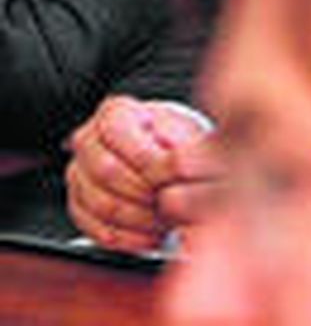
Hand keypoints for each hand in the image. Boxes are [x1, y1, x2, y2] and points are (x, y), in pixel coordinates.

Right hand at [65, 96, 219, 251]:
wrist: (174, 164)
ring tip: (169, 219)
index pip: (117, 132)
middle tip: (174, 199)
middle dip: (146, 190)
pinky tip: (154, 235)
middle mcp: (88, 141)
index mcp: (115, 113)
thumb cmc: (180, 144)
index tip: (176, 174)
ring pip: (102, 204)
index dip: (149, 157)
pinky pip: (98, 230)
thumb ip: (184, 143)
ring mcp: (79, 176)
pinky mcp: (80, 208)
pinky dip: (130, 238)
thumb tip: (181, 162)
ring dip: (141, 218)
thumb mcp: (190, 133)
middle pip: (106, 171)